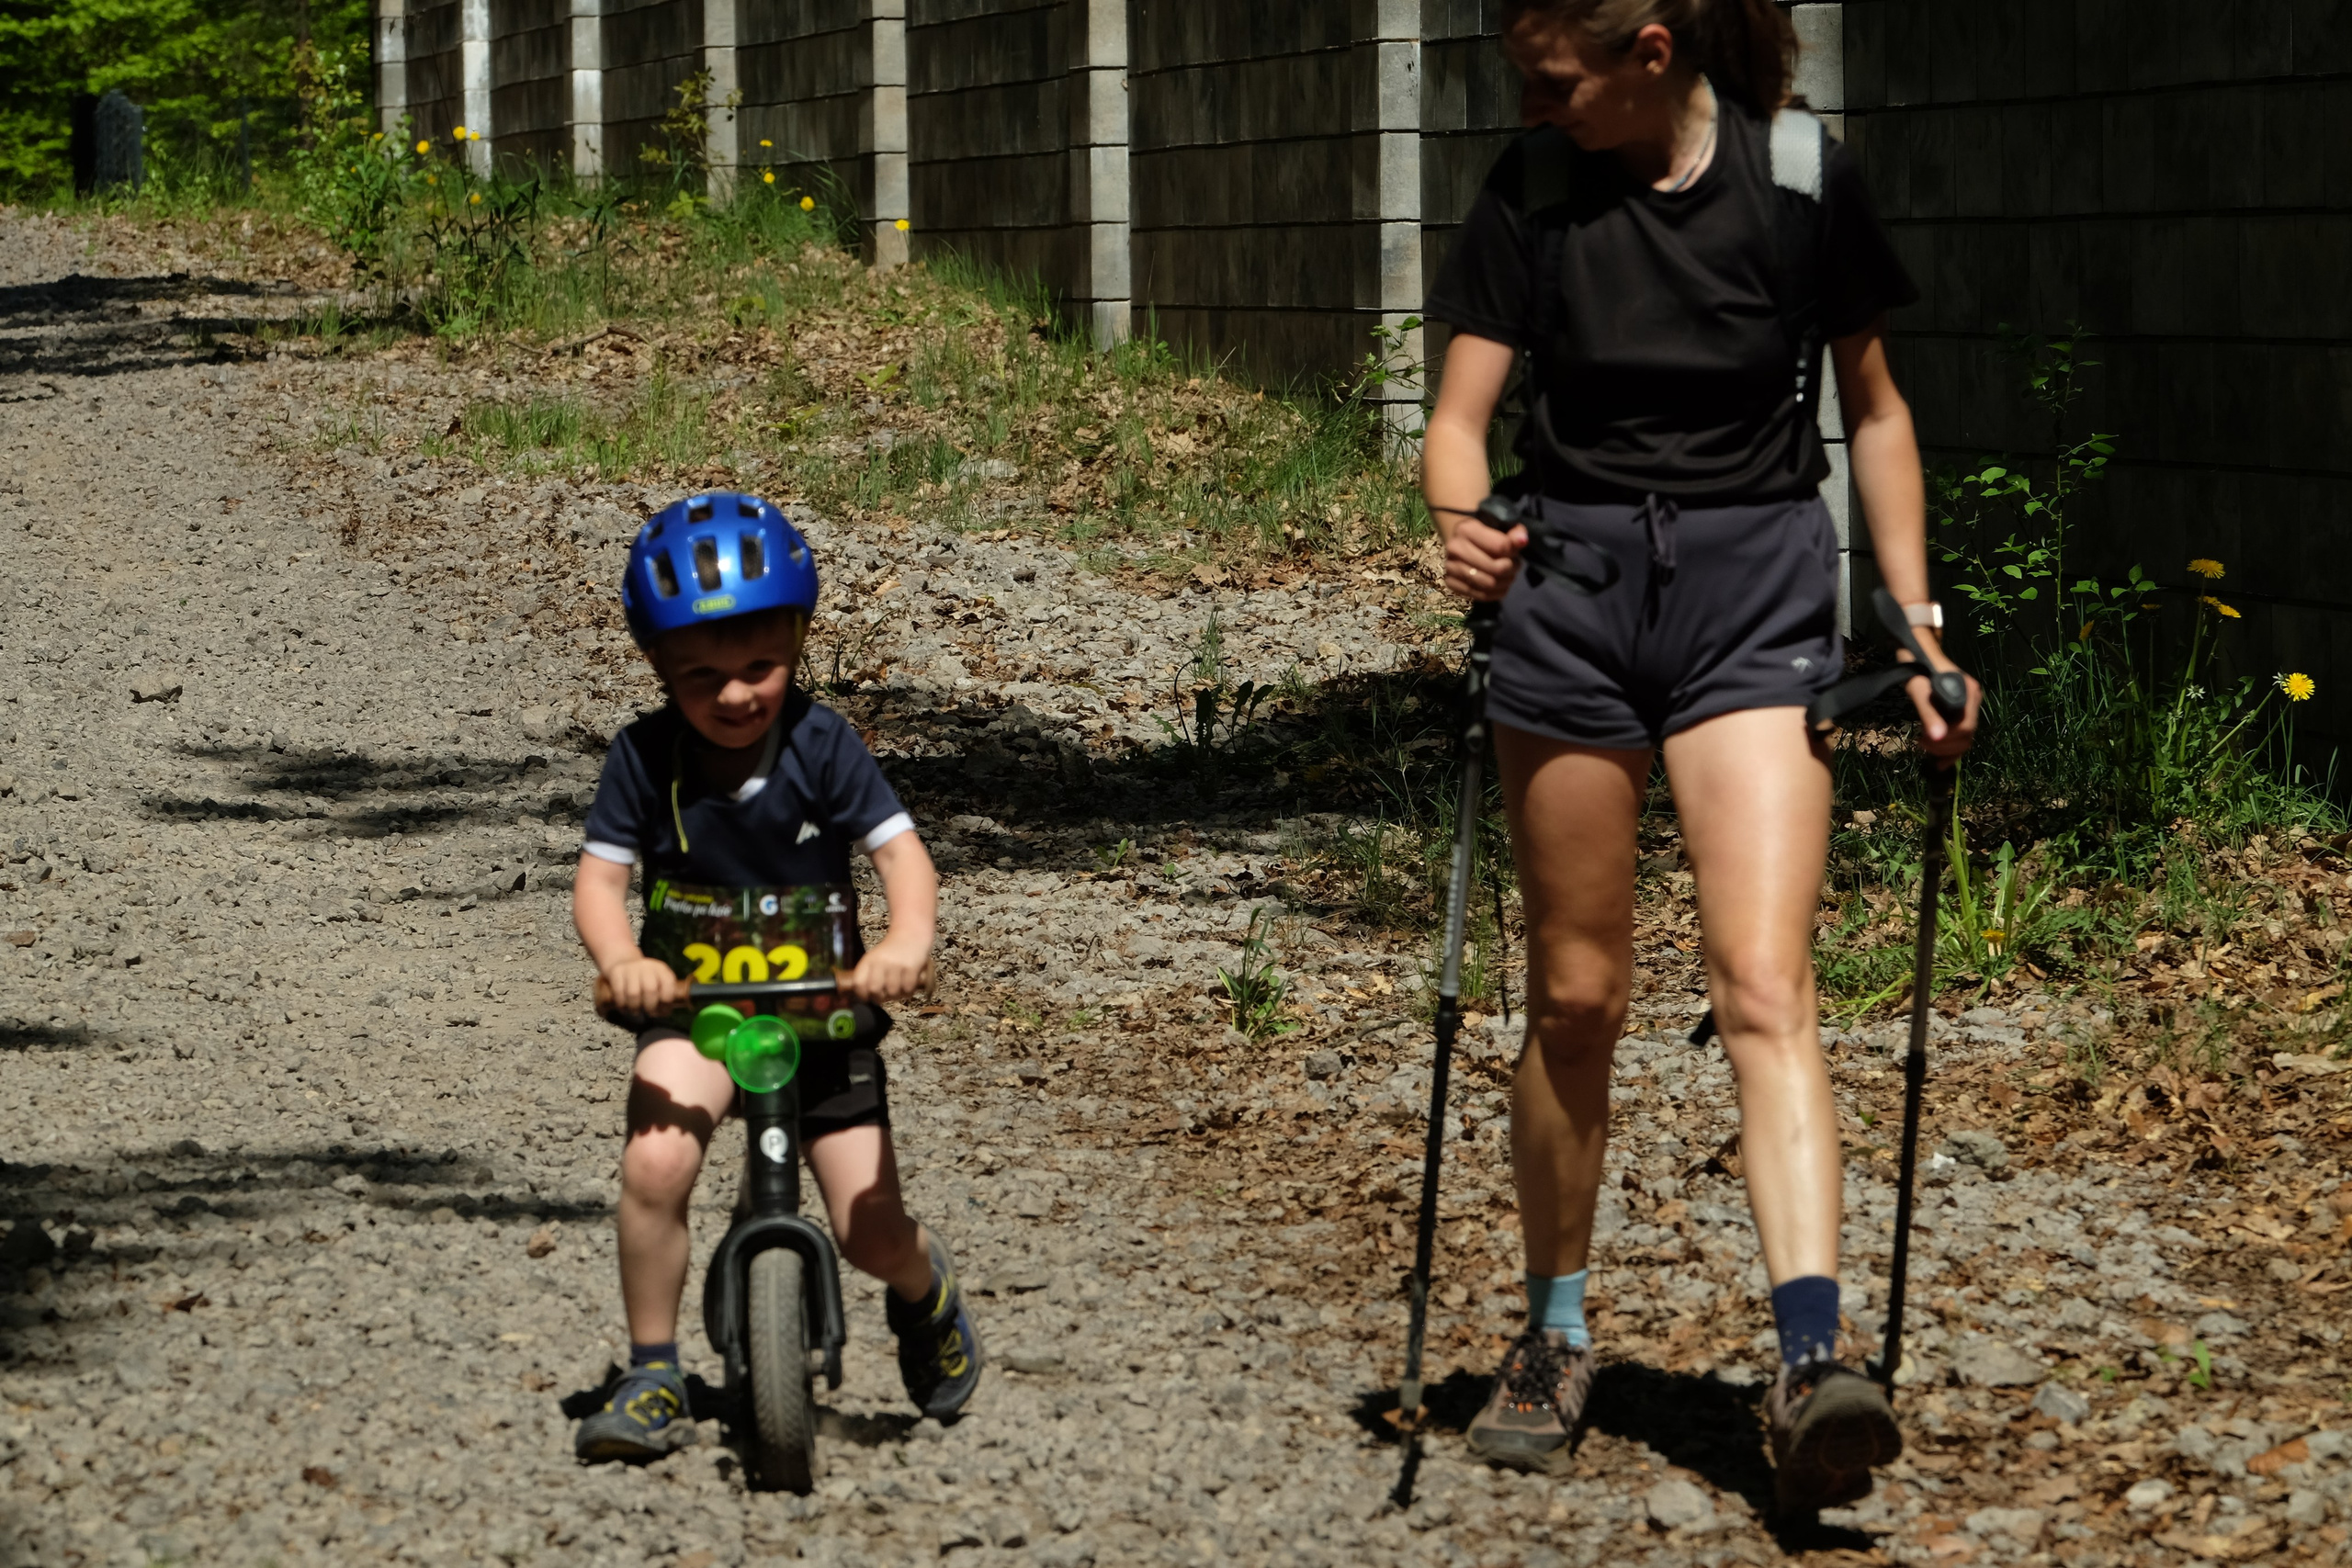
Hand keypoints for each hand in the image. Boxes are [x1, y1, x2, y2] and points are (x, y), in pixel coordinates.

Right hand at [600, 955, 686, 1017]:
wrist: (624, 962)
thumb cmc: (645, 980)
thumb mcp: (658, 983)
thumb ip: (663, 997)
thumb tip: (663, 1013)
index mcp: (661, 969)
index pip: (668, 985)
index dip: (666, 1002)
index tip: (662, 1011)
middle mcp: (647, 966)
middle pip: (650, 990)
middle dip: (650, 1006)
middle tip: (649, 1013)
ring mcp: (631, 968)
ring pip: (633, 994)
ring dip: (635, 1008)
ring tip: (636, 1012)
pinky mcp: (616, 972)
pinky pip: (619, 994)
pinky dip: (622, 1005)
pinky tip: (625, 1008)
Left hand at [841, 933, 930, 1003]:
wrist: (911, 934)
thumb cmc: (891, 951)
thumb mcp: (875, 958)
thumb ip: (868, 975)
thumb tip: (866, 997)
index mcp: (868, 960)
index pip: (858, 983)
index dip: (861, 994)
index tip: (867, 997)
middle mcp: (881, 962)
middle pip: (875, 990)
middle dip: (879, 998)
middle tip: (884, 996)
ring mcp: (896, 965)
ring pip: (892, 992)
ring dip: (896, 995)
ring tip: (898, 990)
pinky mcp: (911, 968)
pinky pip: (907, 989)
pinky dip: (908, 992)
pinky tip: (908, 986)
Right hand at [1443, 515, 1525, 601]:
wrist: (1463, 542)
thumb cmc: (1486, 532)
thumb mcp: (1502, 526)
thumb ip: (1515, 532)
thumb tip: (1523, 540)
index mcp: (1466, 529)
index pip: (1500, 546)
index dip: (1513, 551)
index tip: (1515, 551)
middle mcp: (1454, 548)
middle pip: (1495, 568)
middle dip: (1511, 569)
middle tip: (1515, 565)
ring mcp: (1450, 567)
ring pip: (1489, 584)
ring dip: (1505, 582)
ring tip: (1509, 574)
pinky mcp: (1451, 583)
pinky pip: (1480, 596)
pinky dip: (1496, 593)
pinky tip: (1500, 584)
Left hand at [1899, 633, 1981, 761]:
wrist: (1917, 652)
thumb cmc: (1917, 668)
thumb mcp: (1919, 691)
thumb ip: (1929, 714)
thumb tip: (1937, 737)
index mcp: (1967, 694)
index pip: (1965, 728)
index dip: (1946, 741)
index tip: (1923, 742)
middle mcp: (1973, 700)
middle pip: (1967, 735)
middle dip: (1945, 746)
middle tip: (1922, 745)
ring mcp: (1968, 704)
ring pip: (1964, 736)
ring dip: (1946, 747)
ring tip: (1924, 745)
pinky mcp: (1961, 708)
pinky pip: (1959, 731)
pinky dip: (1949, 744)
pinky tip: (1937, 754)